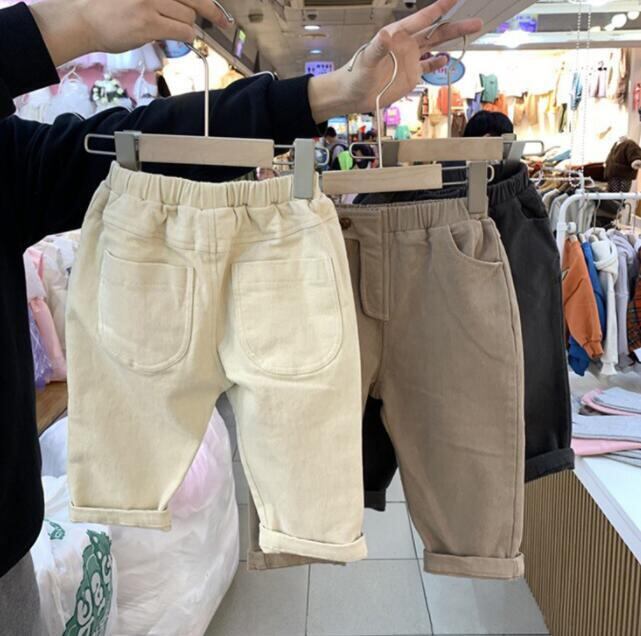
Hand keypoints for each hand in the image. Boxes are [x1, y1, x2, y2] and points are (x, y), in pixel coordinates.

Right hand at [31, 0, 232, 66]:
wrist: (85, 19)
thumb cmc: (111, 7)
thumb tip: (188, 7)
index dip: (204, 1)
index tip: (218, 10)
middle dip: (211, 11)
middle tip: (223, 22)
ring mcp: (150, 2)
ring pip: (188, 17)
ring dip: (186, 28)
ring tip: (170, 29)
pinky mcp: (149, 22)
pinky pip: (183, 32)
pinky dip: (185, 37)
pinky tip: (178, 38)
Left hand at [309, 0, 481, 122]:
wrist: (352, 95)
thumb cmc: (355, 75)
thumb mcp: (366, 60)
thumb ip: (378, 47)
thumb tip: (386, 35)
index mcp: (397, 35)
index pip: (422, 19)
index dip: (438, 8)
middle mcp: (406, 44)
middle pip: (436, 32)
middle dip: (456, 25)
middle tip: (475, 20)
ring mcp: (410, 60)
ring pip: (436, 46)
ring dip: (453, 41)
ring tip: (472, 33)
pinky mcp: (410, 75)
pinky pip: (428, 66)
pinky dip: (439, 63)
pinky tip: (448, 59)